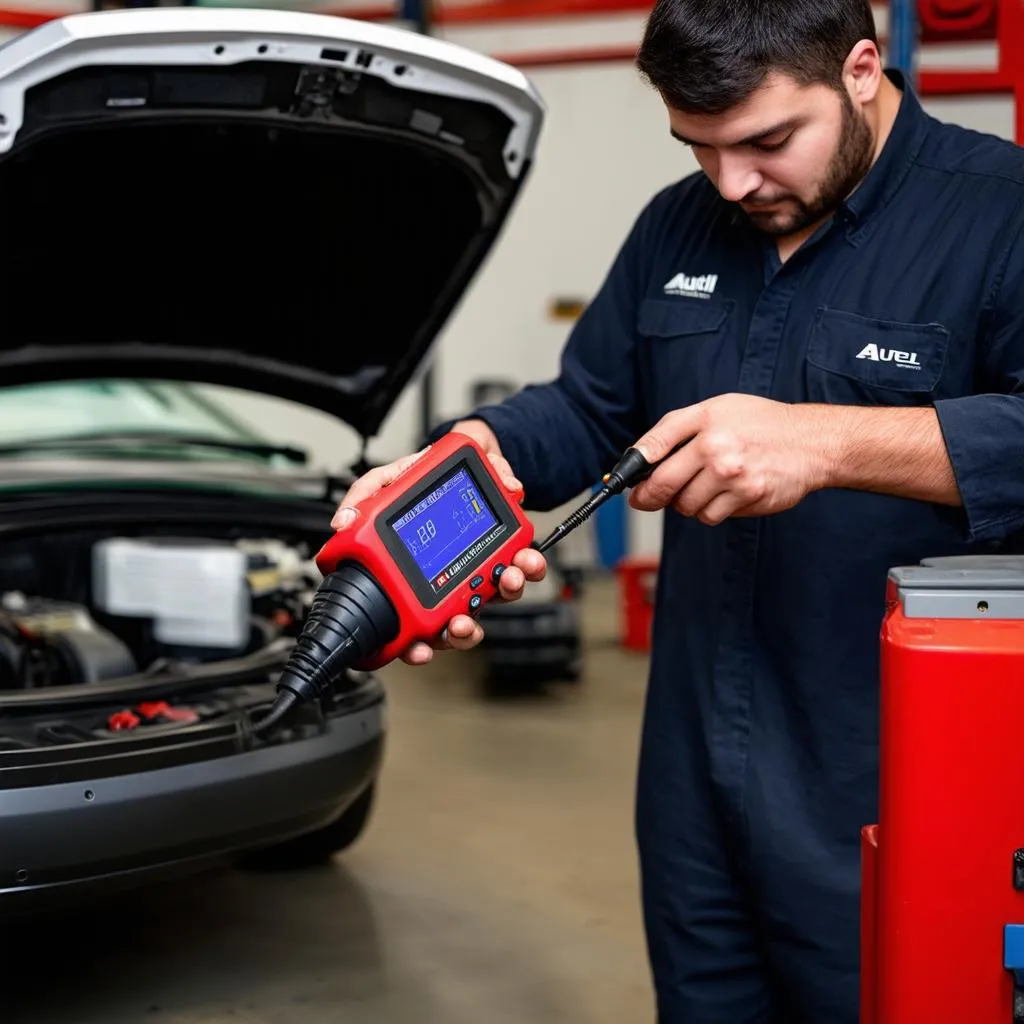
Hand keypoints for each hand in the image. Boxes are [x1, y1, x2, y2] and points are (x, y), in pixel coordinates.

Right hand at [331, 427, 547, 664]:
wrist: (470, 454)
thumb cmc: (428, 476)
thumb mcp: (389, 480)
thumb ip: (366, 495)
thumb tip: (343, 520)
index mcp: (417, 575)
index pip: (412, 623)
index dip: (415, 646)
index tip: (418, 650)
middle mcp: (450, 580)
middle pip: (457, 624)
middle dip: (463, 631)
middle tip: (462, 622)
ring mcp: (482, 568)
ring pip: (494, 599)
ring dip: (502, 594)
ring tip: (504, 578)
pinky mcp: (509, 551)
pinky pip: (522, 569)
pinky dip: (527, 567)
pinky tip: (523, 557)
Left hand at [628, 394, 829, 524]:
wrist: (812, 441)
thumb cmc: (761, 423)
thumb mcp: (716, 408)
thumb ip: (676, 428)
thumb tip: (639, 455)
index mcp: (705, 423)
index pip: (653, 447)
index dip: (632, 471)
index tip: (624, 484)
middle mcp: (717, 449)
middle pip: (663, 486)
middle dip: (649, 497)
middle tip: (646, 499)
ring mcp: (734, 477)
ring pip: (687, 506)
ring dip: (687, 503)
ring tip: (704, 486)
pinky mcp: (749, 498)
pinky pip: (712, 516)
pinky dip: (712, 511)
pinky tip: (725, 494)